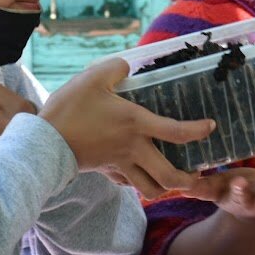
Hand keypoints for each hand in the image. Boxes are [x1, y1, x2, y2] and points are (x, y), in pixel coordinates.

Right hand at [39, 58, 215, 199]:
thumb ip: (116, 68)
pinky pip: (128, 184)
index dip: (198, 130)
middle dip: (188, 181)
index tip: (210, 127)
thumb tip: (128, 66)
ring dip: (165, 188)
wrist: (44, 142)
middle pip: (169, 176)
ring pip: (150, 189)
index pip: (177, 132)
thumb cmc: (70, 108)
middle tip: (197, 175)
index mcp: (136, 124)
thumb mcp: (93, 77)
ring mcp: (119, 164)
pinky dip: (138, 183)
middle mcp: (133, 149)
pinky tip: (139, 174)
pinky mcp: (105, 171)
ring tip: (173, 181)